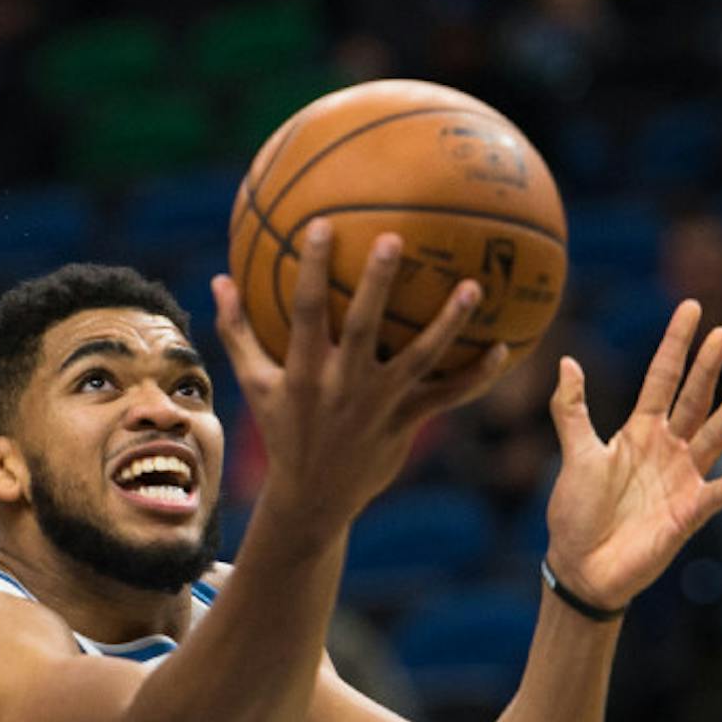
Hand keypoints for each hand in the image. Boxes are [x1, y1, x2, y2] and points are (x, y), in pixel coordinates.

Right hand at [213, 220, 509, 540]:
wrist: (313, 496)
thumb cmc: (283, 429)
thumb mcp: (255, 383)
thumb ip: (238, 330)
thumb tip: (219, 279)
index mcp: (304, 371)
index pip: (307, 311)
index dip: (314, 269)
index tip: (322, 225)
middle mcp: (343, 384)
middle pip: (364, 326)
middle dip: (378, 283)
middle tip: (395, 238)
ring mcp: (379, 404)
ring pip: (420, 358)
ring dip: (449, 323)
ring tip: (473, 287)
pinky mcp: (406, 422)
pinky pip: (448, 396)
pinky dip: (476, 375)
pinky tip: (503, 346)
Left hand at [544, 300, 721, 608]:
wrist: (581, 566)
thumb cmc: (577, 513)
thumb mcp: (574, 455)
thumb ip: (572, 410)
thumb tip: (568, 360)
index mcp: (638, 432)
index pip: (661, 378)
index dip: (675, 344)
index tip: (691, 308)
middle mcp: (666, 449)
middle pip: (693, 399)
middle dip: (708, 367)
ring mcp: (682, 478)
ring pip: (714, 434)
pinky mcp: (690, 512)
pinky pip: (720, 491)